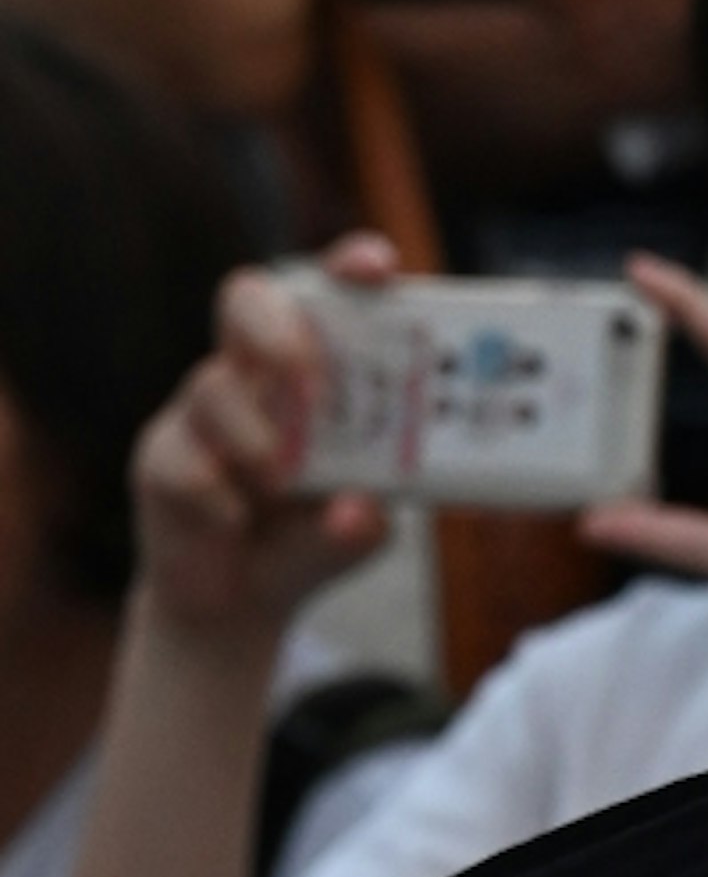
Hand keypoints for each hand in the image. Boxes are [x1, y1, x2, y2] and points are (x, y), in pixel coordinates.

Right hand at [126, 241, 392, 655]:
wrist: (238, 606)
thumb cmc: (309, 539)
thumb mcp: (359, 535)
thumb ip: (368, 520)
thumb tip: (359, 510)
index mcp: (313, 372)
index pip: (326, 297)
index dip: (348, 271)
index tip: (377, 270)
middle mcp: (254, 376)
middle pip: (248, 301)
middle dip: (280, 331)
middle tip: (310, 385)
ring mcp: (201, 412)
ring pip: (211, 384)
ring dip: (252, 433)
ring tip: (278, 482)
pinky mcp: (161, 459)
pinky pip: (180, 460)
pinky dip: (215, 496)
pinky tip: (234, 523)